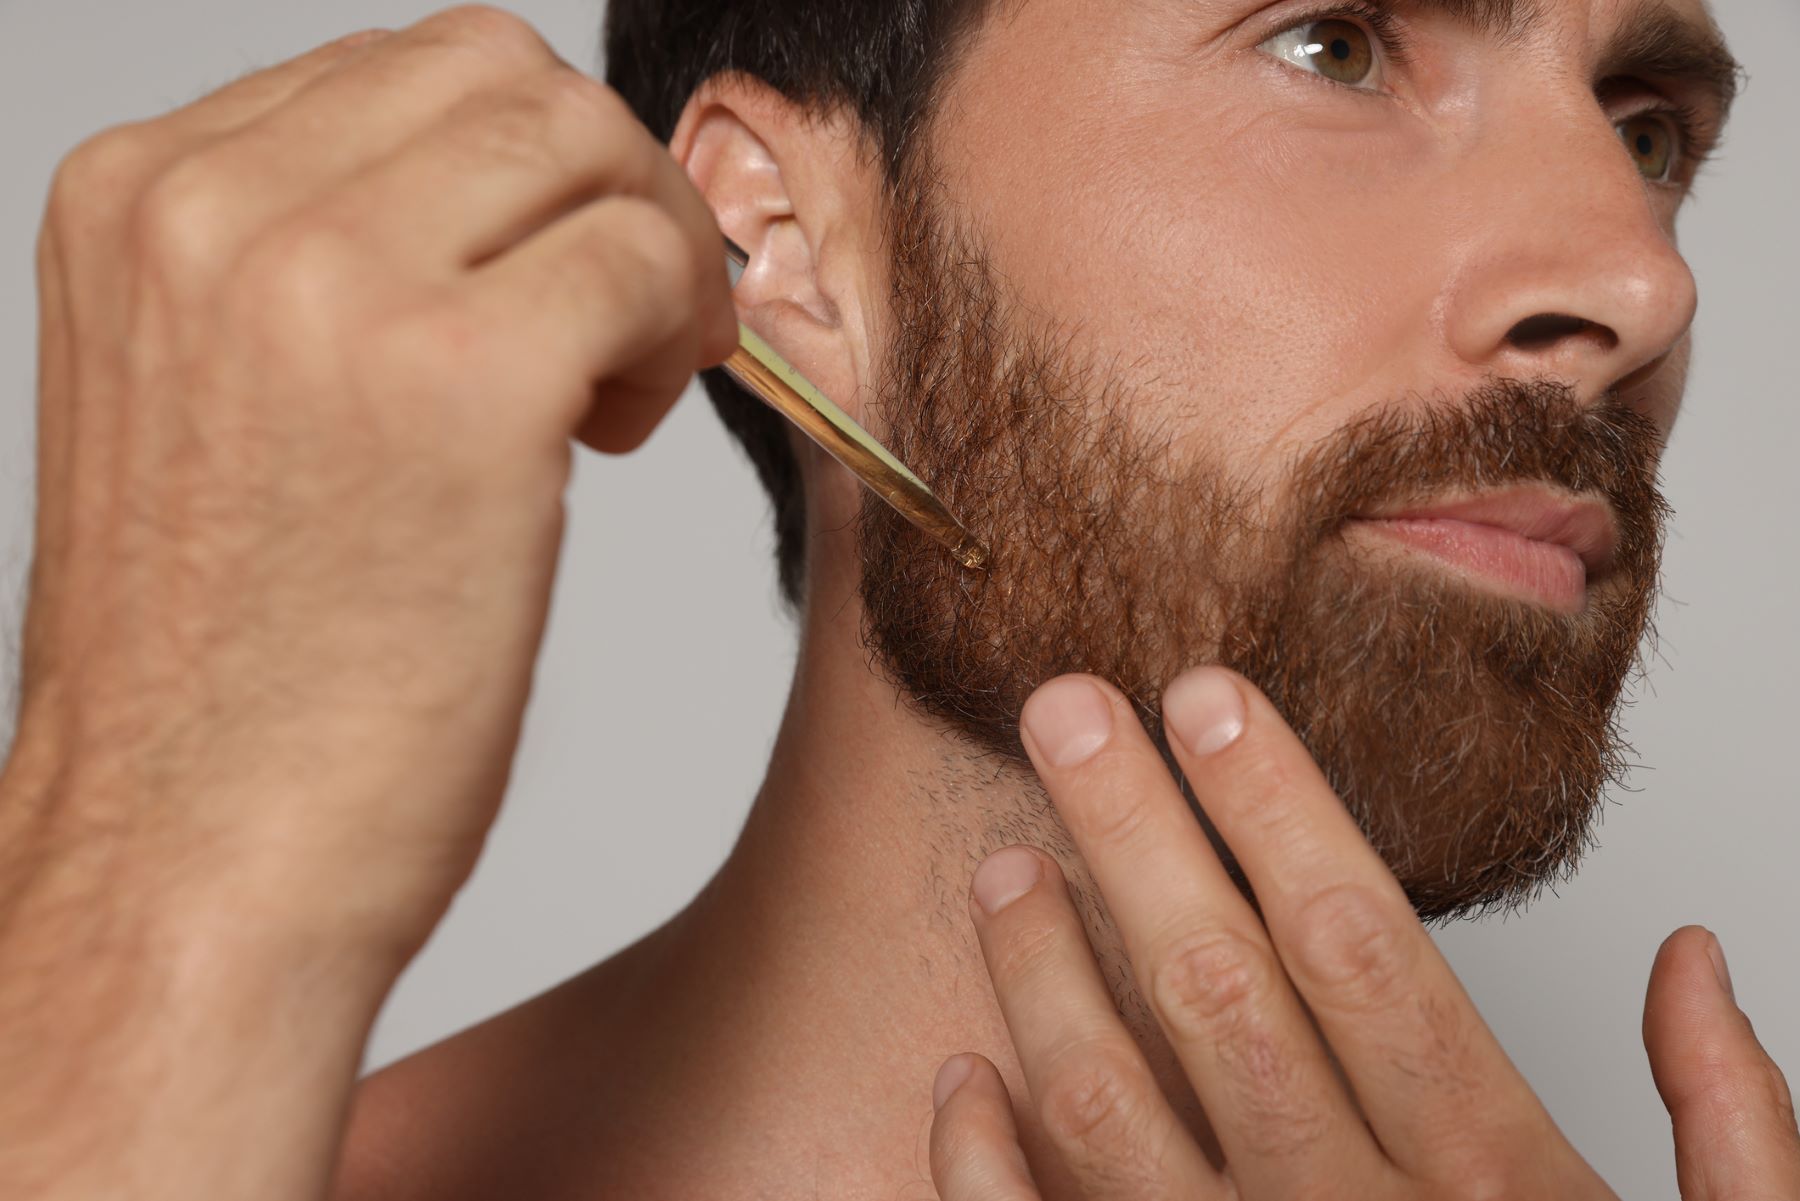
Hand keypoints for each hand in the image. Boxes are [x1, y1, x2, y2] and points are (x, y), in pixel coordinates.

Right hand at [0, 8, 731, 1196]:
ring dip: (646, 249)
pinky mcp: (464, 379)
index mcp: (140, 198)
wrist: (193, 855)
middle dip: (597, 183)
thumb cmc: (228, 670)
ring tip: (613, 389)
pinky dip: (679, 325)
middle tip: (617, 320)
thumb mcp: (207, 401)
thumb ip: (308, 267)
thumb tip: (487, 196)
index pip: (398, 71)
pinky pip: (644, 259)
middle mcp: (215, 208)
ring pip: (586, 146)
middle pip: (502, 73)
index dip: (511, 170)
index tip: (540, 277)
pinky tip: (620, 432)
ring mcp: (333, 282)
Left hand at [927, 669, 1799, 1199]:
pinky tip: (960, 1074)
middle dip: (1135, 833)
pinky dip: (987, 1167)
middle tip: (1062, 707)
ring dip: (1044, 975)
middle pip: (1220, 990)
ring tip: (1005, 864)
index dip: (1275, 807)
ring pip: (1112, 1110)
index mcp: (1498, 1189)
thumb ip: (1739, 1132)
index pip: (1363, 946)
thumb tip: (1696, 957)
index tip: (1206, 692)